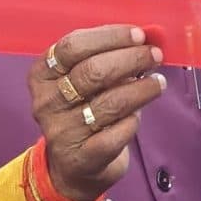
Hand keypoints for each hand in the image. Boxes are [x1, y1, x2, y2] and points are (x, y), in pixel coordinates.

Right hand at [31, 25, 168, 200]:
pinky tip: (138, 114)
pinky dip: (133, 121)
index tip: (139, 34)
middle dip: (131, 59)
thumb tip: (145, 40)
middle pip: (92, 71)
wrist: (73, 166)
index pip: (72, 46)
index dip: (110, 37)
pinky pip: (117, 132)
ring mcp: (62, 132)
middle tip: (154, 56)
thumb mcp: (82, 81)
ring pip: (110, 102)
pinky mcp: (83, 157)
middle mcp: (46, 102)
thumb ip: (105, 57)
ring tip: (158, 82)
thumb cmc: (83, 110)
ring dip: (141, 88)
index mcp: (42, 74)